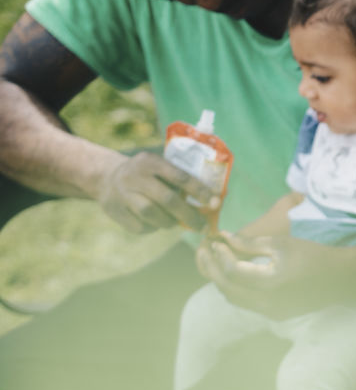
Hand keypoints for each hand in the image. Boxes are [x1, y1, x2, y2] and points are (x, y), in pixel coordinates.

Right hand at [98, 151, 212, 232]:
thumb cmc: (146, 175)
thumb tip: (212, 202)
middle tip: (202, 226)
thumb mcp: (158, 167)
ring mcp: (122, 193)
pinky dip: (152, 228)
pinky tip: (155, 223)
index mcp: (150, 161)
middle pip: (166, 199)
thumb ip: (179, 180)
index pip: (180, 176)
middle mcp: (135, 176)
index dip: (199, 191)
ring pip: (152, 214)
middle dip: (188, 215)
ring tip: (176, 222)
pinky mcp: (114, 210)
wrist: (105, 176)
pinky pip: (139, 226)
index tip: (215, 203)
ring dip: (169, 222)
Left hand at [195, 230, 337, 316]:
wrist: (341, 277)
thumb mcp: (281, 243)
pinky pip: (248, 304)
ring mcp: (272, 312)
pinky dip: (237, 290)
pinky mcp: (277, 315)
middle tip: (205, 252)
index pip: (232, 271)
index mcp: (269, 283)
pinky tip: (236, 275)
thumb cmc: (313, 255)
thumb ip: (249, 243)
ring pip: (234, 300)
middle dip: (212, 269)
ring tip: (216, 262)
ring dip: (222, 281)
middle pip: (227, 289)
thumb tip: (223, 238)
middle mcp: (268, 303)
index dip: (220, 255)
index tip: (216, 241)